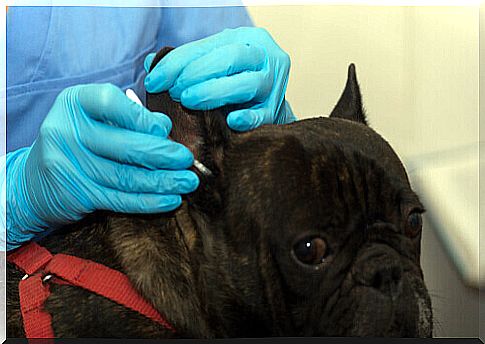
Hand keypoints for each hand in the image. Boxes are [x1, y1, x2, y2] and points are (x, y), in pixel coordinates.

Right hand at [7, 84, 198, 243]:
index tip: (165, 129)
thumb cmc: (80, 140)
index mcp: (75, 102)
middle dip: (162, 154)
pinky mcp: (76, 193)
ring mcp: (67, 164)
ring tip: (188, 182)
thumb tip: (165, 127)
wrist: (36, 179)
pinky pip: (119, 199)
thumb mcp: (97, 118)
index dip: (142, 118)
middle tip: (188, 160)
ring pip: (125, 176)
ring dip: (163, 181)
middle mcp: (66, 130)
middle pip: (123, 145)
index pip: (111, 103)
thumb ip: (130, 117)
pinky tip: (171, 200)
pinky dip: (149, 201)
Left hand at [144, 27, 296, 131]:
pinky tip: (232, 121)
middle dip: (196, 73)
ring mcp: (273, 83)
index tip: (154, 80)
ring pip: (248, 83)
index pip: (208, 46)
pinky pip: (263, 114)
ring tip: (189, 101)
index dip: (177, 63)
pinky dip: (248, 117)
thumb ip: (185, 63)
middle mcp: (263, 56)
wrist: (264, 104)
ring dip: (214, 92)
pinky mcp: (276, 109)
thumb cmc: (233, 83)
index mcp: (246, 39)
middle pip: (231, 58)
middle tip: (173, 91)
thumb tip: (152, 63)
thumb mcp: (210, 65)